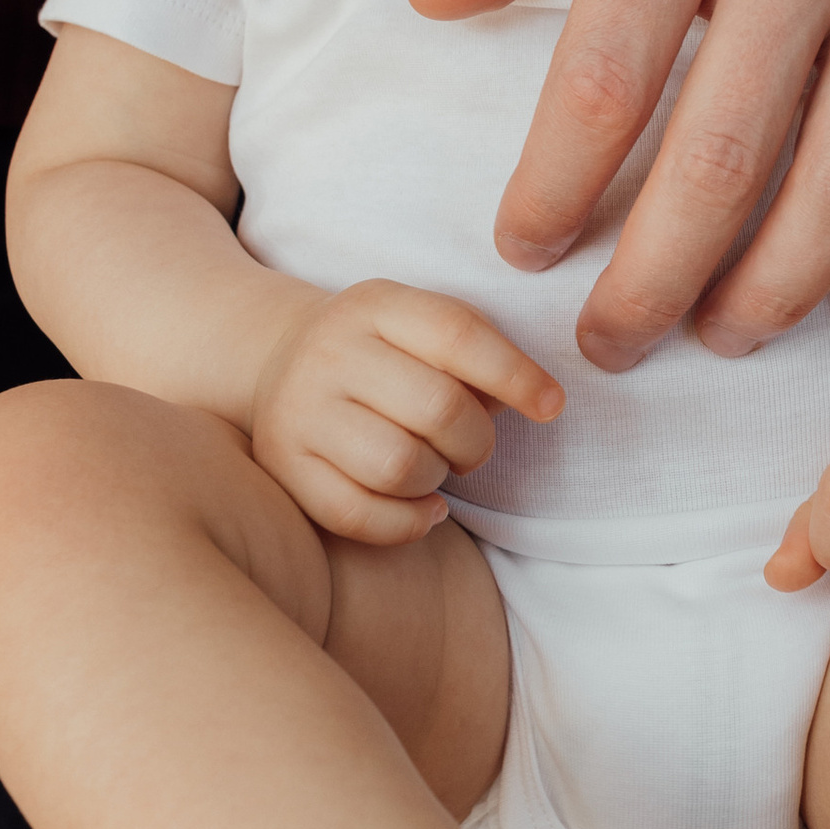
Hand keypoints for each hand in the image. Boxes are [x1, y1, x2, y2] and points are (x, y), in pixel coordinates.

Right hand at [247, 280, 561, 541]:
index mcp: (375, 305)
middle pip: (436, 408)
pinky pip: (358, 516)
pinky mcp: (284, 466)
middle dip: (476, 440)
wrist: (278, 363)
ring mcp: (299, 411)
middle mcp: (330, 352)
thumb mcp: (424, 326)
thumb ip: (480, 352)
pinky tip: (425, 508)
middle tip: (473, 446)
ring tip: (436, 468)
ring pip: (397, 467)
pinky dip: (407, 523)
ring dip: (437, 479)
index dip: (516, 375)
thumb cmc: (383, 352)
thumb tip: (536, 401)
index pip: (457, 335)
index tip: (550, 405)